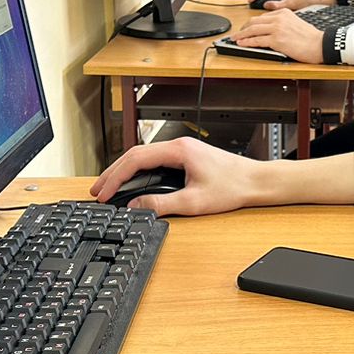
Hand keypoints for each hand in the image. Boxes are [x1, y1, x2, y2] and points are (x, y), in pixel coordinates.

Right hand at [90, 137, 261, 216]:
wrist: (256, 181)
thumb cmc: (232, 187)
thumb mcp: (194, 202)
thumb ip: (161, 205)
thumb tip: (136, 207)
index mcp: (178, 150)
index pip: (135, 159)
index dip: (115, 177)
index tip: (103, 192)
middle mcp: (178, 145)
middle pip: (134, 155)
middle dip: (113, 173)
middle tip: (96, 191)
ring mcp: (181, 150)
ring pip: (143, 157)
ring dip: (124, 172)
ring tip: (108, 189)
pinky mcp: (185, 157)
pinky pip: (154, 161)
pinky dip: (137, 173)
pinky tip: (131, 184)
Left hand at [235, 7, 326, 62]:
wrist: (320, 44)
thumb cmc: (311, 37)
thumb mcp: (296, 23)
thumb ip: (283, 23)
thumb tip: (271, 30)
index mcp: (284, 12)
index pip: (262, 16)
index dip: (251, 23)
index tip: (246, 27)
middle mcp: (279, 18)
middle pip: (254, 21)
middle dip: (243, 28)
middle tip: (237, 33)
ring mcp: (277, 29)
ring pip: (253, 30)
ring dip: (241, 35)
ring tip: (235, 38)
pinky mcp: (277, 40)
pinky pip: (257, 41)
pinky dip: (247, 42)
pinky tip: (241, 44)